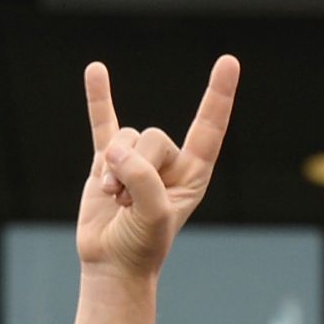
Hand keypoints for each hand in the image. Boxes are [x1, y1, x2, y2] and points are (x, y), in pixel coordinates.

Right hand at [77, 56, 239, 280]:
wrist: (112, 263)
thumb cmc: (142, 245)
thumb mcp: (153, 216)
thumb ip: (142, 179)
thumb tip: (115, 149)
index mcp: (193, 175)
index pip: (209, 129)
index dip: (218, 96)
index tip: (228, 61)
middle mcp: (169, 163)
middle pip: (153, 136)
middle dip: (136, 166)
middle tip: (127, 201)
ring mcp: (138, 158)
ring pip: (125, 138)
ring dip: (112, 170)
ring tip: (114, 198)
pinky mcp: (108, 159)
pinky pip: (103, 121)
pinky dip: (99, 98)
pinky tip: (95, 71)